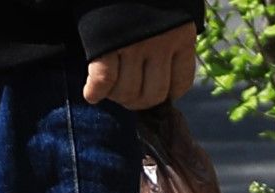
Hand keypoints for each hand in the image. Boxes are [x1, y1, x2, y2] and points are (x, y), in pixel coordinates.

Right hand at [83, 22, 197, 109]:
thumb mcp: (172, 8)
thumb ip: (171, 33)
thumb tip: (165, 72)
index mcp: (182, 36)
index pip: (179, 85)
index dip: (164, 94)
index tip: (151, 90)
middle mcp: (161, 44)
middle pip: (151, 95)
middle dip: (136, 101)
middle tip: (125, 95)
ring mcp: (134, 44)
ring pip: (126, 91)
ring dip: (115, 96)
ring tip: (109, 89)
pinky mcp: (106, 42)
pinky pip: (103, 80)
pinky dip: (95, 91)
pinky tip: (91, 94)